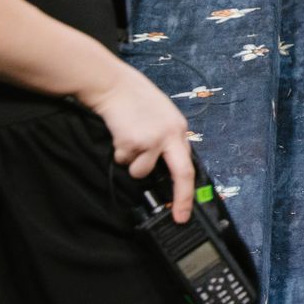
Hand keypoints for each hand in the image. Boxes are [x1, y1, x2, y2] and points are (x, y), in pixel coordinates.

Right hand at [83, 65, 194, 223]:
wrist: (113, 85)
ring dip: (131, 162)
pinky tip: (119, 134)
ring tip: (128, 140)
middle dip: (182, 198)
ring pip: (140, 171)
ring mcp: (152, 139)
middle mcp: (171, 135)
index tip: (186, 209)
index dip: (189, 189)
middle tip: (180, 217)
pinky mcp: (132, 141)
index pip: (189, 164)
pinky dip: (118, 152)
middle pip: (182, 173)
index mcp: (180, 129)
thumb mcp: (162, 118)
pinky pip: (123, 160)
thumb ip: (168, 140)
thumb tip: (168, 167)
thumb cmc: (135, 101)